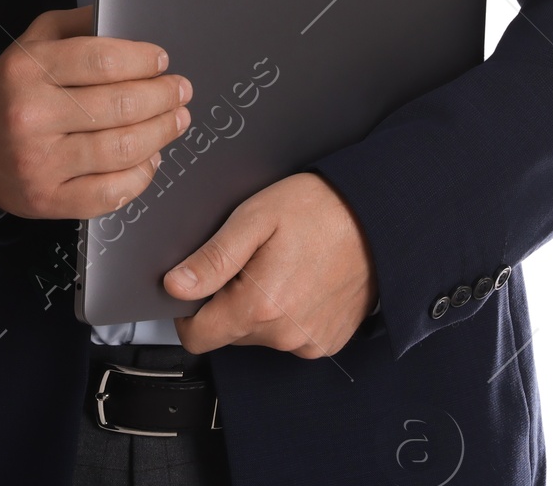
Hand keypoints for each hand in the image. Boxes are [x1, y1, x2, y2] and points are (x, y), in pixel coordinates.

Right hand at [0, 3, 192, 219]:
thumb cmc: (11, 91)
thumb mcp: (32, 43)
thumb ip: (77, 25)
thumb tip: (124, 15)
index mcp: (29, 70)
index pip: (102, 60)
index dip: (142, 60)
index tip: (161, 61)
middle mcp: (32, 116)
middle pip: (120, 106)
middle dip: (162, 96)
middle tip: (180, 90)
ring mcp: (41, 163)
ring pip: (121, 149)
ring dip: (161, 133)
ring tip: (176, 120)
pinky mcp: (49, 201)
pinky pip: (110, 193)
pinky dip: (141, 176)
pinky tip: (151, 158)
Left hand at [163, 172, 377, 357]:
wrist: (377, 216)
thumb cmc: (318, 209)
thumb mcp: (254, 218)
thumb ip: (212, 257)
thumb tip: (175, 285)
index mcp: (259, 307)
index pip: (197, 337)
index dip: (188, 309)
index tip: (199, 283)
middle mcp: (284, 335)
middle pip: (228, 333)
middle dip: (228, 301)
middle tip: (249, 260)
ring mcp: (308, 343)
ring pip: (259, 335)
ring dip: (258, 308)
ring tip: (279, 265)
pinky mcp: (327, 342)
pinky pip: (289, 337)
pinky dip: (286, 314)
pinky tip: (300, 280)